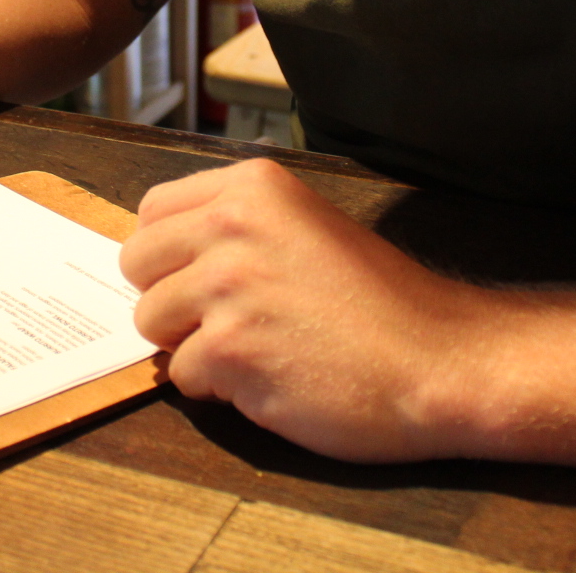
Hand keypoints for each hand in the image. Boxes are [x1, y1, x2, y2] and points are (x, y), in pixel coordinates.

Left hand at [120, 158, 504, 462]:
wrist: (439, 359)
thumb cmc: (380, 304)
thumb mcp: (306, 228)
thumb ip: (238, 228)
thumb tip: (165, 254)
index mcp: (253, 186)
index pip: (152, 211)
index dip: (170, 253)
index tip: (204, 275)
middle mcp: (233, 224)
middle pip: (136, 263)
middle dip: (170, 298)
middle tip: (228, 319)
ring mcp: (229, 286)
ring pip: (150, 321)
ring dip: (191, 345)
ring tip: (257, 347)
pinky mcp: (230, 348)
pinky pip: (181, 375)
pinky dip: (218, 388)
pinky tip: (272, 376)